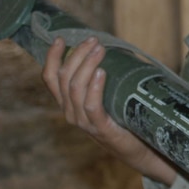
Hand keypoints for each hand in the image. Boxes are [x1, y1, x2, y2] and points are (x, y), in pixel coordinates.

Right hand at [42, 37, 176, 183]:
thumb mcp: (105, 96)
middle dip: (78, 55)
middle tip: (94, 41)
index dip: (52, 57)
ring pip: (76, 88)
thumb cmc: (122, 117)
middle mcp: (70, 112)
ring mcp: (83, 122)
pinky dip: (95, 87)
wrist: (138, 149)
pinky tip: (102, 73)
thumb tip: (105, 48)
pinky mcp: (101, 129)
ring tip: (100, 50)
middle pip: (65, 77)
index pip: (50, 78)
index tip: (60, 39)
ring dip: (87, 65)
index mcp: (67, 103)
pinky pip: (92, 106)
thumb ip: (99, 79)